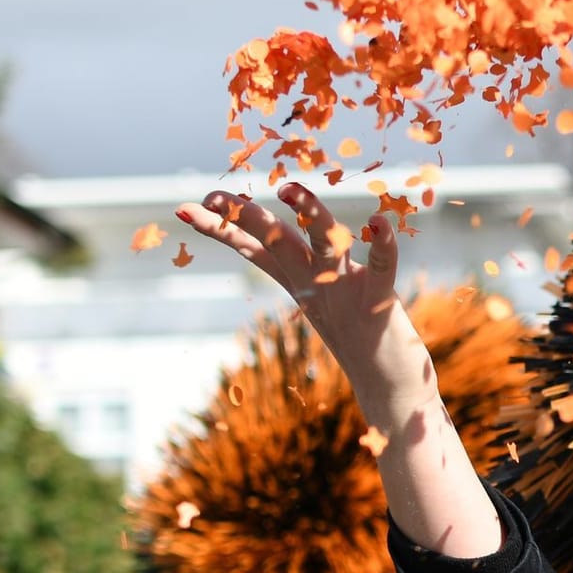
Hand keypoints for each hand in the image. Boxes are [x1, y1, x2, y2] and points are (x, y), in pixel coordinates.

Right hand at [175, 184, 432, 411]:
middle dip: (247, 218)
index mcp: (300, 279)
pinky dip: (382, 246)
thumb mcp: (319, 296)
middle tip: (213, 198)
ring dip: (310, 214)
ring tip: (290, 188)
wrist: (388, 383)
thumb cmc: (357, 335)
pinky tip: (377, 222)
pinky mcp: (379, 302)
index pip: (253, 248)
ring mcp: (346, 290)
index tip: (185, 209)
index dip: (221, 229)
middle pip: (277, 242)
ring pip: (325, 243)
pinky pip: (383, 268)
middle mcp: (317, 282)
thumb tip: (276, 243)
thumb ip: (301, 267)